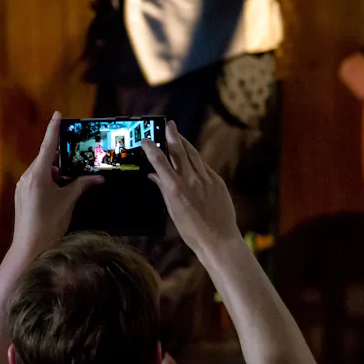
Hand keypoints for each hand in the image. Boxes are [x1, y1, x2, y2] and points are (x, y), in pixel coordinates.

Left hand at [12, 113, 102, 254]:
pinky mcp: (22, 195)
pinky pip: (37, 181)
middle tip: (78, 157)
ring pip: (42, 171)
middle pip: (46, 159)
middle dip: (62, 159)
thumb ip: (82, 185)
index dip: (54, 129)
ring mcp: (22, 186)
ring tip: (73, 180)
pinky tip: (61, 191)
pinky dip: (50, 181)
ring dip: (57, 173)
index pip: (48, 146)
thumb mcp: (69, 201)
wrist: (30, 248)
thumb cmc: (50, 224)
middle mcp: (27, 177)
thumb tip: (98, 177)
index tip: (58, 114)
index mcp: (38, 174)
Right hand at [141, 121, 239, 254]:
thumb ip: (164, 189)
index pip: (159, 161)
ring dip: (185, 143)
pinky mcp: (218, 181)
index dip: (151, 148)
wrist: (218, 239)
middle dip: (172, 135)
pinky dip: (196, 161)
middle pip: (179, 150)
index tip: (145, 140)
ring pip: (193, 155)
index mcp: (176, 188)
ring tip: (179, 135)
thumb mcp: (172, 209)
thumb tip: (154, 175)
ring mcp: (206, 179)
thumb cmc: (191, 230)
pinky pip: (204, 167)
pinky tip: (192, 160)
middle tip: (169, 124)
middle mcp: (191, 179)